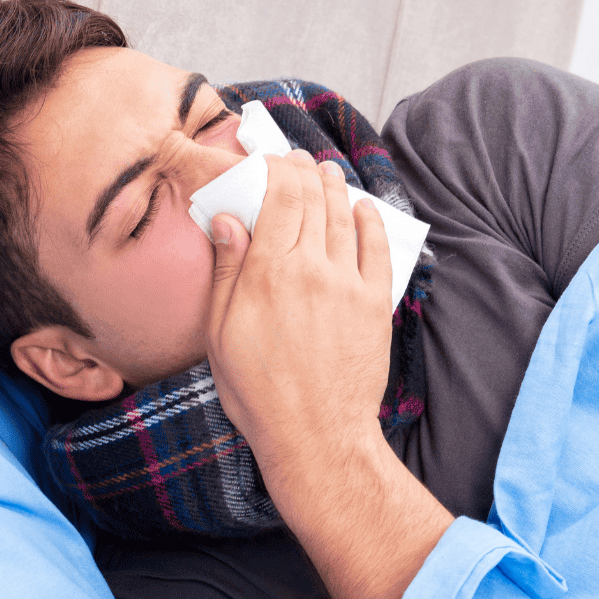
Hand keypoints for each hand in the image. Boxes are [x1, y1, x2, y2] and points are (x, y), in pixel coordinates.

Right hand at [202, 152, 452, 598]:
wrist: (316, 437)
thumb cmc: (259, 395)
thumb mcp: (221, 335)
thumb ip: (226, 272)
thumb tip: (227, 220)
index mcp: (267, 273)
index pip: (279, 197)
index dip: (277, 170)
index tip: (272, 161)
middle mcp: (311, 268)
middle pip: (313, 198)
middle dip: (305, 173)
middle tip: (298, 161)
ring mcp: (349, 284)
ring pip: (344, 216)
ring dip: (335, 188)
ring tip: (327, 175)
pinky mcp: (377, 304)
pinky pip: (377, 247)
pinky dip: (369, 221)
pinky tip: (361, 210)